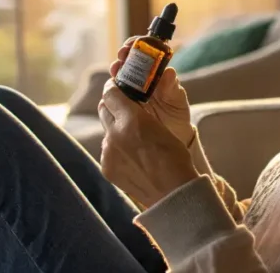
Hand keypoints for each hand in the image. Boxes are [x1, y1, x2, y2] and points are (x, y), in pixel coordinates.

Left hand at [98, 82, 199, 208]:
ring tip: (134, 137)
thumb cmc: (175, 158)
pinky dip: (116, 148)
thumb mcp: (161, 126)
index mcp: (132, 119)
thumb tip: (130, 104)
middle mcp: (115, 134)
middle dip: (113, 105)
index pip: (110, 92)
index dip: (113, 87)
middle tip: (125, 106)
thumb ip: (140, 114)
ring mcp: (108, 152)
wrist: (173, 194)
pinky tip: (133, 156)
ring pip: (106, 130)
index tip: (118, 86)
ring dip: (115, 128)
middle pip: (104, 108)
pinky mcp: (106, 167)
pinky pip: (107, 150)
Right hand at [111, 37, 194, 145]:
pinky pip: (110, 98)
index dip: (136, 45)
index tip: (134, 45)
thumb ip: (173, 88)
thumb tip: (169, 72)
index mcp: (153, 75)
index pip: (142, 53)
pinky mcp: (119, 108)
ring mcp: (128, 94)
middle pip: (126, 62)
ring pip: (116, 78)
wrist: (171, 140)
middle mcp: (138, 82)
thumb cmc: (176, 116)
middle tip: (123, 55)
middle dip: (123, 56)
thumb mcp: (177, 102)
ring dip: (115, 71)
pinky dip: (109, 93)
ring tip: (116, 69)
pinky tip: (111, 92)